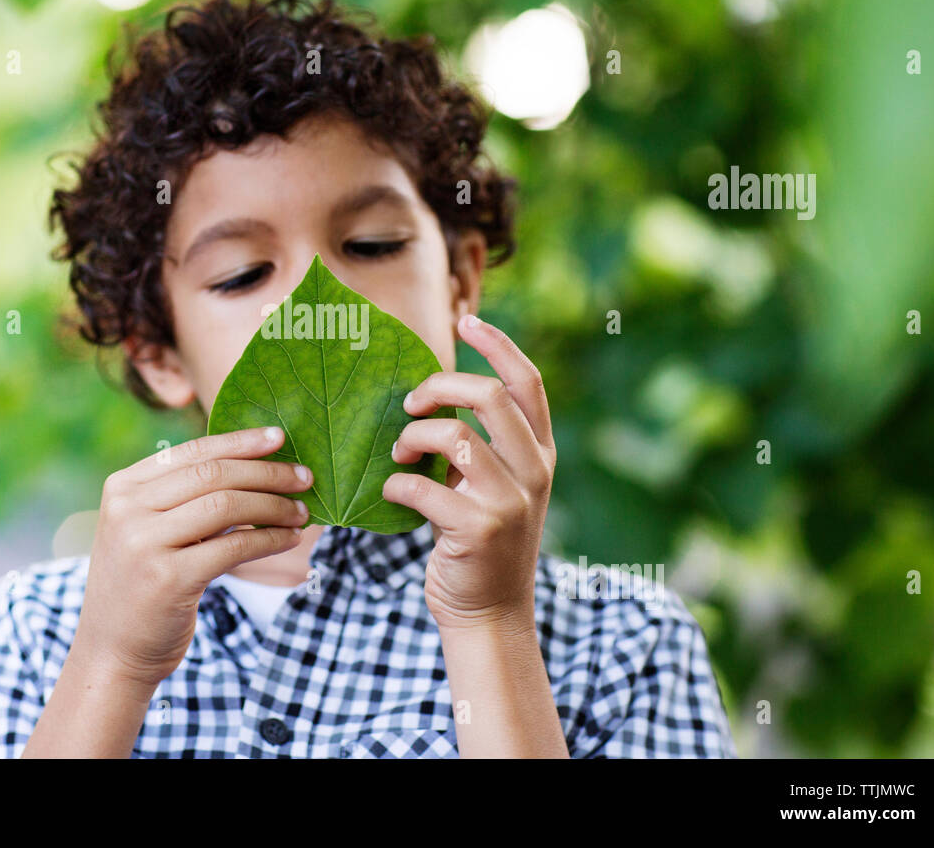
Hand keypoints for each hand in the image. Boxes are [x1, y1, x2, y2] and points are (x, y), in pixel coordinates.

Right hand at [76, 426, 311, 688]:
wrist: (113, 651)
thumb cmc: (143, 584)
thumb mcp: (146, 529)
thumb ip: (181, 496)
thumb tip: (255, 464)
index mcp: (122, 487)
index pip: (192, 452)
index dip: (240, 441)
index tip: (279, 437)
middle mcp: (127, 510)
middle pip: (213, 475)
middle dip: (266, 473)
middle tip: (305, 477)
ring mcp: (144, 544)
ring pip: (227, 506)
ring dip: (274, 507)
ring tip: (301, 512)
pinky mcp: (168, 579)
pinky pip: (233, 547)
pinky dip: (269, 540)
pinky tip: (289, 539)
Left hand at [382, 314, 554, 630]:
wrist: (489, 614)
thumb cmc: (479, 540)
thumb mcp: (498, 486)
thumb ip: (481, 444)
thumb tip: (428, 394)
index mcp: (540, 453)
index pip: (527, 382)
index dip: (497, 344)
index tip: (465, 319)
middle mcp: (533, 472)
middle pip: (489, 395)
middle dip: (439, 386)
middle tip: (409, 402)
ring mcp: (510, 502)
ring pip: (454, 436)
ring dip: (413, 435)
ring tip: (398, 452)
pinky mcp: (478, 530)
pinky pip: (423, 486)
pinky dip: (397, 483)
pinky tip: (393, 491)